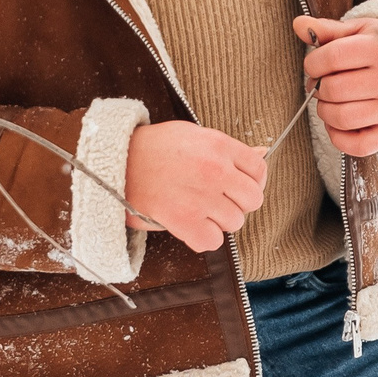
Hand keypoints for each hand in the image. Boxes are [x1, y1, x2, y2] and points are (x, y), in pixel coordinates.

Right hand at [123, 120, 266, 251]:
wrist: (115, 162)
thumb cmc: (153, 148)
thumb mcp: (193, 135)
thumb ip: (228, 148)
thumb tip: (261, 153)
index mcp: (219, 145)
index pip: (259, 169)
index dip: (252, 180)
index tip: (237, 184)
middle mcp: (215, 170)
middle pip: (253, 199)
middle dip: (237, 201)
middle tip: (216, 198)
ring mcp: (201, 197)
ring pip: (235, 222)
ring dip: (218, 220)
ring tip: (197, 208)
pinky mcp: (185, 220)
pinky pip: (213, 241)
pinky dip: (202, 237)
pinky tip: (190, 224)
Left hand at [295, 15, 377, 157]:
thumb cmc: (376, 47)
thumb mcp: (356, 30)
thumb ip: (325, 29)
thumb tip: (298, 25)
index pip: (331, 58)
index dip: (312, 64)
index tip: (315, 65)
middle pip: (333, 90)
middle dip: (317, 87)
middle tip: (322, 84)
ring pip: (341, 118)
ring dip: (324, 111)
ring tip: (330, 100)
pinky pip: (356, 145)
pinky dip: (338, 137)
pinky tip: (338, 122)